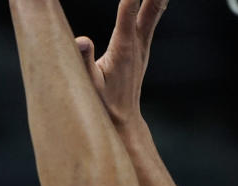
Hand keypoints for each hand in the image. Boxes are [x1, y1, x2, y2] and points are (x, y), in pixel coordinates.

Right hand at [76, 0, 168, 128]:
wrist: (123, 121)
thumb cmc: (105, 105)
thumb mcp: (91, 85)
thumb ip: (85, 61)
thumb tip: (81, 41)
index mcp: (124, 47)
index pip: (129, 9)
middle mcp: (138, 43)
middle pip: (152, 6)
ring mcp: (143, 44)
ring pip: (156, 9)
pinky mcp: (143, 47)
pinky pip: (153, 17)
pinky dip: (156, 3)